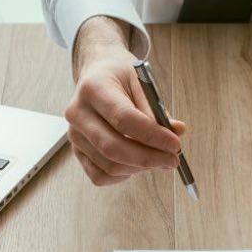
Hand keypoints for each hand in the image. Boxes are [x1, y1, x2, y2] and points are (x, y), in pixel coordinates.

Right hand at [66, 16, 185, 185]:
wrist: (97, 75)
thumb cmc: (121, 77)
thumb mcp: (141, 82)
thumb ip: (157, 109)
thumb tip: (177, 132)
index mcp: (93, 88)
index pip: (123, 119)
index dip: (152, 136)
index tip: (175, 144)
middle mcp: (78, 113)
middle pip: (113, 147)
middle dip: (148, 158)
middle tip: (173, 159)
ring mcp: (74, 135)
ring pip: (109, 166)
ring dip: (140, 167)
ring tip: (159, 158)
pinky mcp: (77, 151)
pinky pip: (100, 175)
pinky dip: (123, 175)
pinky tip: (137, 164)